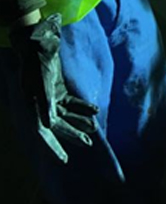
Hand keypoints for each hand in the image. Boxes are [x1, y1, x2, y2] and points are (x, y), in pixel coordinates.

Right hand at [10, 14, 98, 163]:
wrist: (35, 45)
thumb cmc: (36, 64)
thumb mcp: (40, 83)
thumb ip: (45, 102)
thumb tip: (50, 123)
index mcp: (33, 108)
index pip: (44, 133)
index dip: (54, 146)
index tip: (64, 158)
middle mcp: (40, 106)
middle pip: (58, 126)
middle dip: (72, 135)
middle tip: (88, 144)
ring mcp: (49, 98)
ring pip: (66, 115)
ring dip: (79, 122)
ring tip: (93, 130)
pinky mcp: (57, 90)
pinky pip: (70, 103)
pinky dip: (81, 107)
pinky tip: (94, 111)